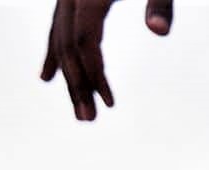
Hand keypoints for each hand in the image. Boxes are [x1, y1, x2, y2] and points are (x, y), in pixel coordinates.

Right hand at [39, 0, 173, 121]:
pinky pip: (58, 28)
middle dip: (77, 84)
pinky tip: (48, 77)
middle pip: (68, 44)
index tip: (109, 104)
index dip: (94, 72)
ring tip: (80, 111)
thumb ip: (160, 4)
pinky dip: (55, 53)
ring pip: (60, 40)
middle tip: (87, 119)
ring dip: (68, 77)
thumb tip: (159, 31)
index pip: (84, 39)